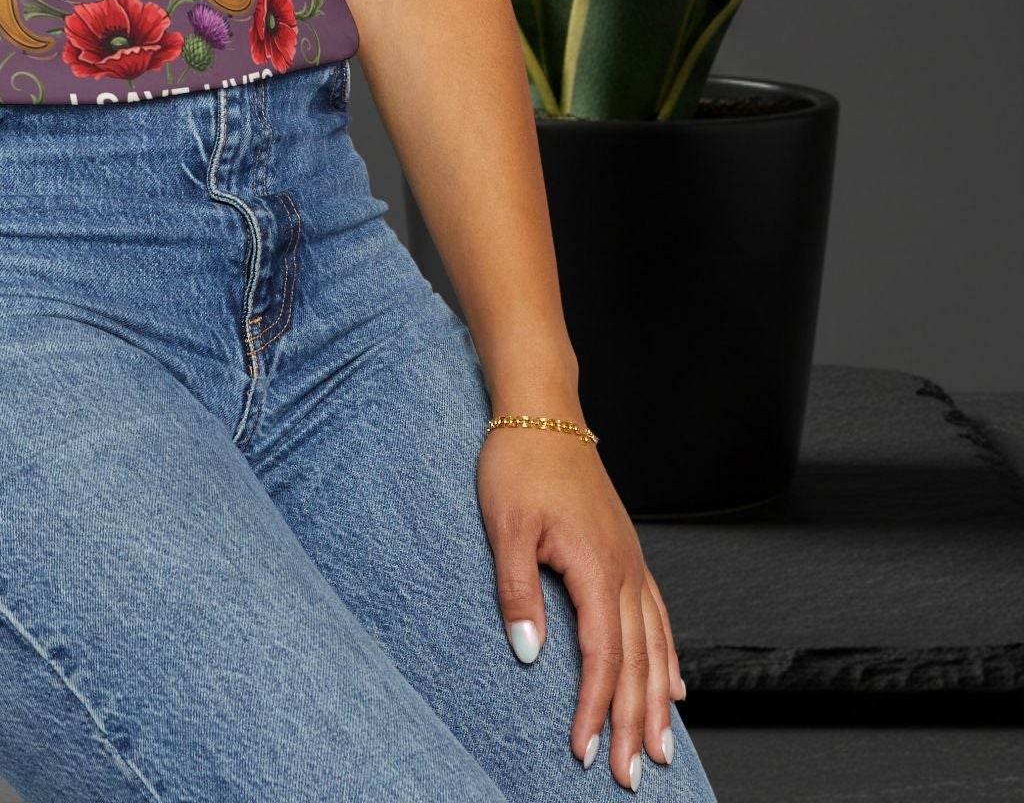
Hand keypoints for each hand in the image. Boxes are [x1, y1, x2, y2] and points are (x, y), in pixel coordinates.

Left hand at [477, 423, 684, 789]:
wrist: (543, 411)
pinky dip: (668, 658)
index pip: (602, 657)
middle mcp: (625, 570)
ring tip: (660, 749)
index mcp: (597, 568)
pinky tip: (673, 686)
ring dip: (657, 702)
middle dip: (633, 725)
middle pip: (637, 663)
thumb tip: (527, 652)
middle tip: (632, 775)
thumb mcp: (505, 526)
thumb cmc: (520, 461)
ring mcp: (632, 562)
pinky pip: (659, 617)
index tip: (583, 749)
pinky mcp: (628, 553)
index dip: (594, 709)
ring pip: (656, 646)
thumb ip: (517, 591)